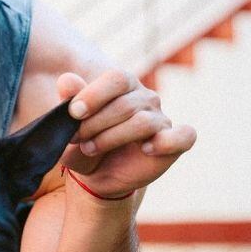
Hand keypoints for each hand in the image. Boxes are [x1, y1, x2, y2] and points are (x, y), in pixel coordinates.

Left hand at [56, 70, 195, 199]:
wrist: (97, 173)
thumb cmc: (84, 141)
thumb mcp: (70, 124)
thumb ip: (70, 99)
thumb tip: (66, 80)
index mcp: (123, 85)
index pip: (117, 79)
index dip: (94, 94)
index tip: (74, 113)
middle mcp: (146, 98)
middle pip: (126, 104)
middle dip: (95, 123)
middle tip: (77, 139)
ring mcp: (161, 120)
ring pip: (142, 122)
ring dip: (112, 137)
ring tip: (92, 148)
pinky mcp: (174, 143)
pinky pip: (184, 136)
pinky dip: (166, 142)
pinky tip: (146, 149)